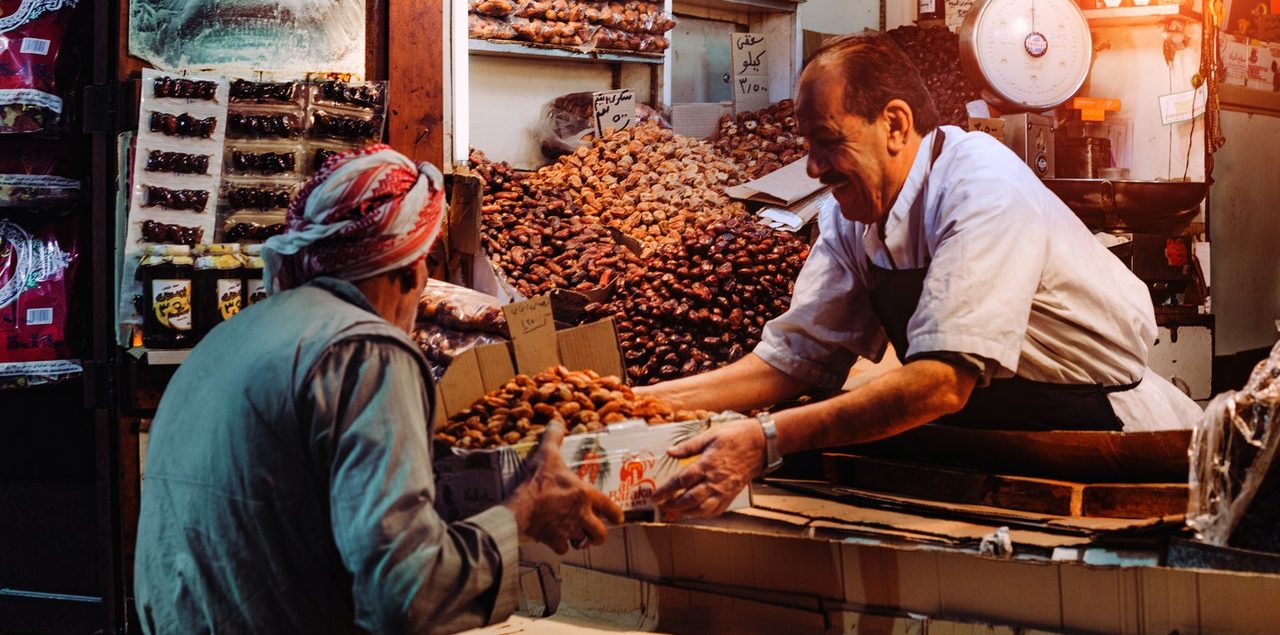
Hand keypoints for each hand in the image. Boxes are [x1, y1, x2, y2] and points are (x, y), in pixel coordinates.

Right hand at [504, 420, 623, 553]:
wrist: (520, 507)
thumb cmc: (537, 481)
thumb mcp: (547, 454)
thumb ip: (554, 437)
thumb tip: (557, 421)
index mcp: (585, 495)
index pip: (609, 507)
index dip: (616, 514)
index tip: (618, 518)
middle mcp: (581, 515)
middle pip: (600, 534)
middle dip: (600, 535)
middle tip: (597, 533)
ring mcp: (568, 530)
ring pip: (582, 543)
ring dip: (581, 541)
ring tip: (578, 538)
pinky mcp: (554, 540)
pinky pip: (562, 548)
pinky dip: (560, 545)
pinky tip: (556, 540)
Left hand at [651, 418, 764, 519]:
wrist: (761, 443)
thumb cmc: (736, 436)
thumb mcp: (709, 435)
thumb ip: (688, 446)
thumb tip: (670, 452)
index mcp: (706, 465)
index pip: (680, 482)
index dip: (665, 491)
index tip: (654, 496)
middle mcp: (714, 481)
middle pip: (689, 499)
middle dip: (672, 505)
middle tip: (661, 506)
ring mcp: (724, 490)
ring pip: (702, 509)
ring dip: (686, 513)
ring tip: (675, 511)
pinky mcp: (732, 494)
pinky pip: (717, 509)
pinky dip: (704, 514)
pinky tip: (696, 513)